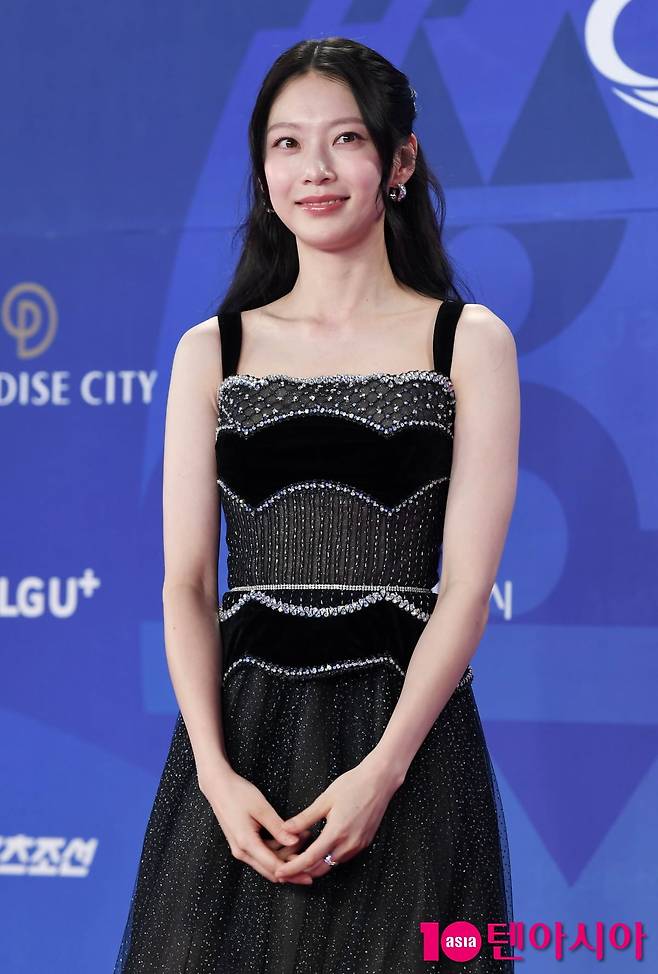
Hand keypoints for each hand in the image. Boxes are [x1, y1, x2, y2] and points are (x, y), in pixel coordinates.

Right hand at [200, 766, 315, 884]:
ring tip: (304, 836)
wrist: (217, 786)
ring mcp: (240, 848)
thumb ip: (278, 828)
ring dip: (286, 855)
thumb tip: (295, 842)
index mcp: (246, 844)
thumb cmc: (238, 794)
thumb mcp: (261, 808)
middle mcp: (242, 851)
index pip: (274, 867)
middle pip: (271, 869)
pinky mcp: (242, 843)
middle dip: (293, 867)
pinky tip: (289, 836)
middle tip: (312, 854)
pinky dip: (277, 849)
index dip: (293, 873)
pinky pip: (262, 853)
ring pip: (267, 862)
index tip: (310, 876)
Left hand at [272, 756, 402, 880]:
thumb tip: (285, 830)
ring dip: (315, 866)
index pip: (310, 859)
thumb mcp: (325, 800)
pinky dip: (328, 859)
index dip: (292, 868)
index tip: (279, 873)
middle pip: (320, 869)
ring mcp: (358, 845)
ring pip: (332, 865)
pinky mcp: (364, 843)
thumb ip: (304, 818)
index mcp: (336, 832)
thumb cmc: (352, 785)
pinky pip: (342, 857)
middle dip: (301, 872)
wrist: (379, 781)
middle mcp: (349, 844)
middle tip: (284, 870)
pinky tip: (319, 850)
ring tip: (298, 859)